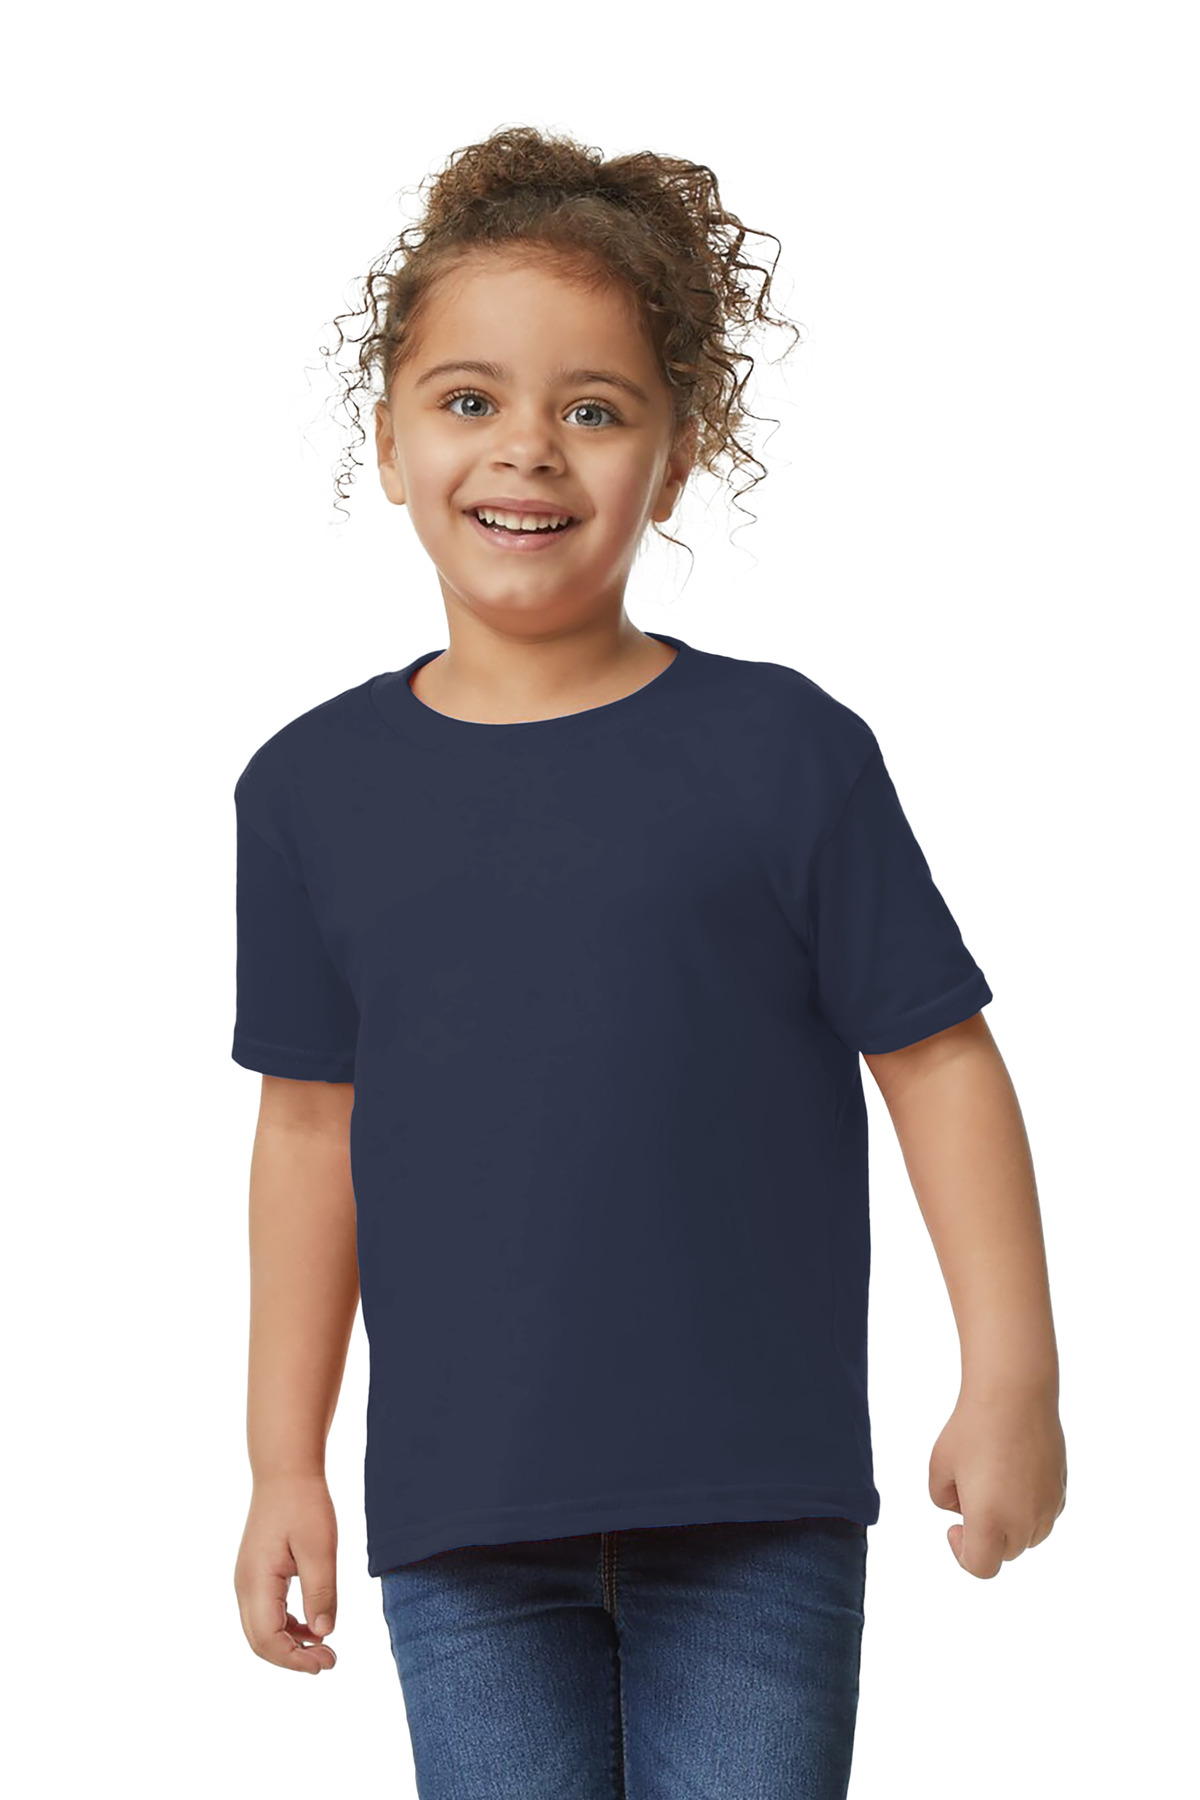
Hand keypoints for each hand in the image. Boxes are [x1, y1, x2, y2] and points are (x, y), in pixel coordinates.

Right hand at [234, 1472, 339, 1671]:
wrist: (285, 1472)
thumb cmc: (304, 1505)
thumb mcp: (319, 1549)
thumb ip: (321, 1593)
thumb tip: (323, 1634)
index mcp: (256, 1582)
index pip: (267, 1640)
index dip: (295, 1660)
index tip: (327, 1662)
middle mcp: (244, 1586)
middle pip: (260, 1641)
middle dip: (292, 1659)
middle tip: (329, 1661)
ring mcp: (247, 1580)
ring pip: (261, 1630)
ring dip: (289, 1645)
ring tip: (324, 1648)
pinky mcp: (255, 1574)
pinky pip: (265, 1613)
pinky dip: (286, 1627)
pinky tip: (311, 1627)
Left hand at [929, 1385, 1066, 1577]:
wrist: (1014, 1394)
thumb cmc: (971, 1428)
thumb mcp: (939, 1466)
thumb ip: (943, 1500)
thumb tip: (963, 1511)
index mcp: (990, 1521)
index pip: (980, 1567)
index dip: (962, 1554)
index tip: (955, 1526)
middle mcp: (1023, 1521)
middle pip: (1004, 1552)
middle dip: (985, 1533)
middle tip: (970, 1490)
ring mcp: (1047, 1507)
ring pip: (1027, 1536)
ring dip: (1009, 1522)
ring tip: (993, 1477)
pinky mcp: (1061, 1491)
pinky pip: (1042, 1515)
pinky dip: (1027, 1506)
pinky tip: (1014, 1472)